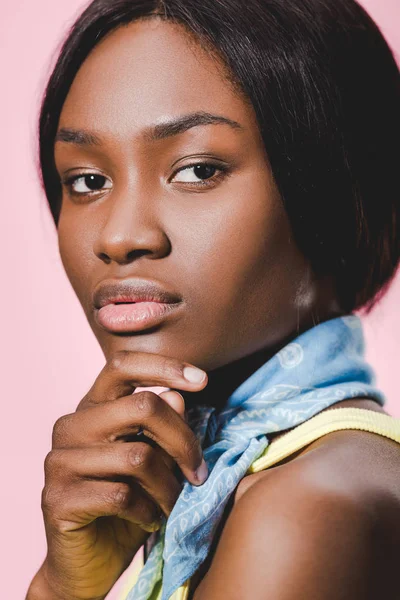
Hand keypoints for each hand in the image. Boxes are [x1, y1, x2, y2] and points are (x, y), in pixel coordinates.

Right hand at [35, 351, 208, 599]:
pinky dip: (148, 511)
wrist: (91, 561)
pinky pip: (122, 496)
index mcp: (93, 408)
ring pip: (138, 456)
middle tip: (199, 473)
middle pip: (143, 406)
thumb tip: (177, 397)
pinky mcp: (58, 498)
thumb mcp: (154, 461)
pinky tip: (148, 519)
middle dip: (183, 441)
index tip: (203, 381)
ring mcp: (59, 461)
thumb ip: (163, 427)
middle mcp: (71, 426)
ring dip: (169, 487)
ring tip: (173, 504)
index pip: (122, 364)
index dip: (164, 366)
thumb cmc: (129, 503)